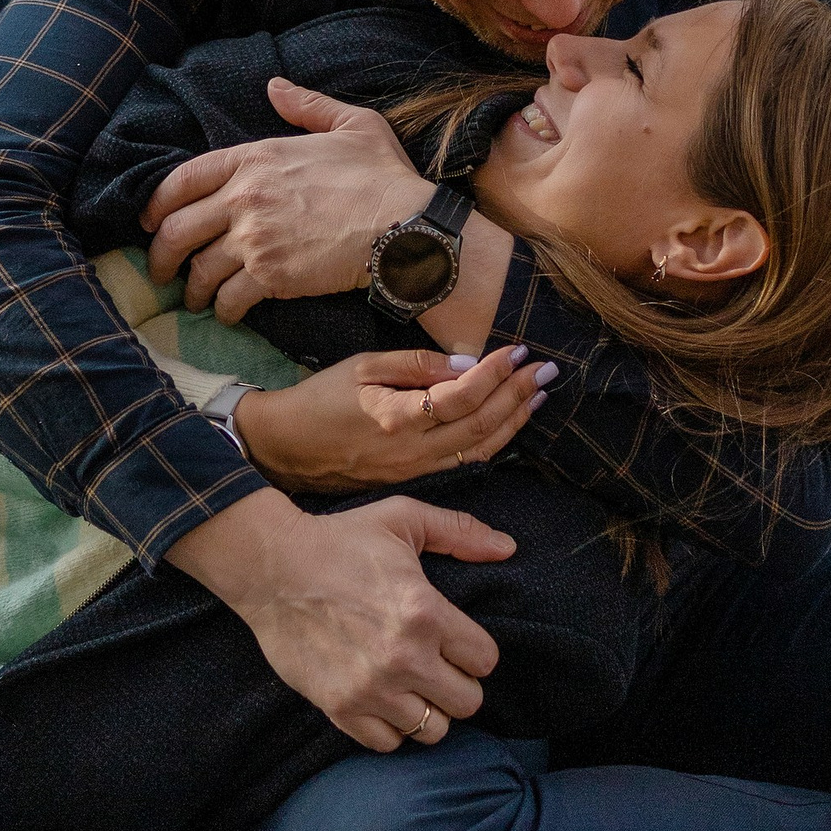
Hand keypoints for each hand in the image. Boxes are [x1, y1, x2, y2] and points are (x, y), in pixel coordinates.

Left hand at [145, 79, 426, 320]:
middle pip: (176, 230)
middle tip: (159, 272)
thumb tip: (275, 86)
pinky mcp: (271, 277)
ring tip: (195, 299)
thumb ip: (307, 105)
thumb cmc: (382, 175)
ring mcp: (254, 240)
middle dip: (159, 256)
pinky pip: (229, 299)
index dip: (156, 204)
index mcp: (254, 158)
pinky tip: (227, 314)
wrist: (404, 226)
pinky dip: (223, 310)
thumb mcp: (351, 123)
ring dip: (192, 289)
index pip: (182, 180)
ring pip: (198, 270)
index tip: (149, 222)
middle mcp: (244, 198)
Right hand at [168, 489, 513, 750]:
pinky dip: (390, 728)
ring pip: (432, 730)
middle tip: (436, 667)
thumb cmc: (339, 539)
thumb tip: (508, 548)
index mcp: (426, 612)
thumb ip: (460, 532)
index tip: (455, 643)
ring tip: (410, 686)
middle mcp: (404, 658)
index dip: (474, 651)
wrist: (269, 566)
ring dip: (426, 709)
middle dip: (457, 684)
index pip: (486, 660)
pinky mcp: (339, 707)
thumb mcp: (402, 519)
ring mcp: (371, 688)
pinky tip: (383, 701)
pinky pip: (387, 744)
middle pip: (468, 702)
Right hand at [236, 346, 551, 492]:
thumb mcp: (362, 366)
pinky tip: (510, 424)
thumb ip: (416, 365)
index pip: (462, 395)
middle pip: (480, 424)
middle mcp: (411, 449)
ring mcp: (414, 469)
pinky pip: (464, 462)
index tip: (516, 351)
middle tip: (544, 369)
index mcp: (397, 416)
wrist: (286, 449)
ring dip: (514, 421)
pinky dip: (493, 441)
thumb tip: (467, 364)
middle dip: (517, 395)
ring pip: (478, 448)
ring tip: (539, 394)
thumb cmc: (320, 399)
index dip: (495, 373)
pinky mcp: (413, 479)